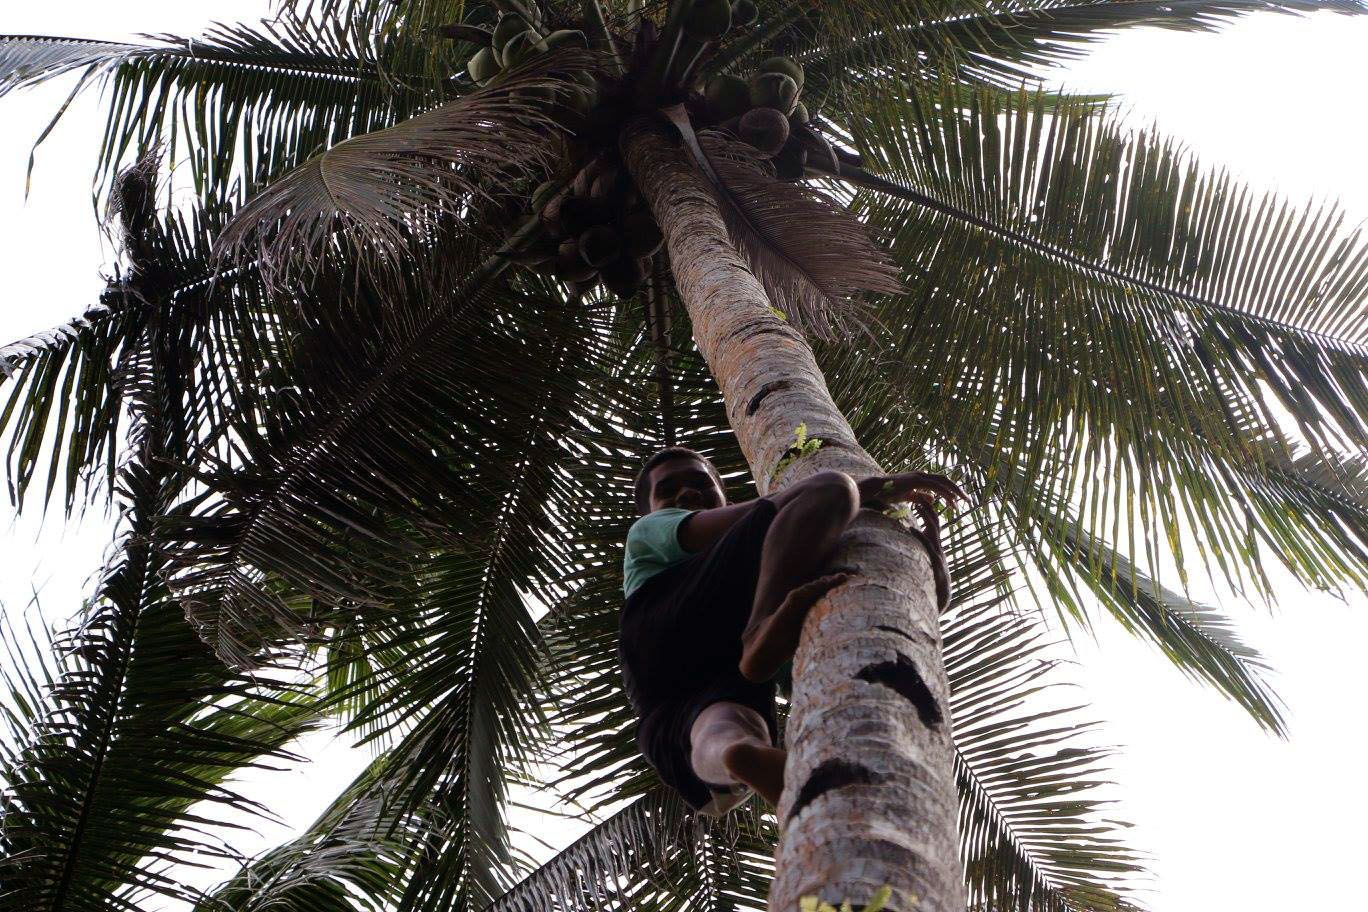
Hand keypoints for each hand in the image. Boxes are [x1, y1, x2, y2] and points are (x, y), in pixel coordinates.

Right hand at [857, 471, 965, 510]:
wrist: (876, 489)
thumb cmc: (889, 493)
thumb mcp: (909, 496)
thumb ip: (921, 497)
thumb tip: (934, 499)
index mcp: (921, 478)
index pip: (941, 483)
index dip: (951, 491)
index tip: (958, 501)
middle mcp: (922, 475)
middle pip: (945, 481)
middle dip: (958, 490)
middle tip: (968, 500)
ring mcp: (919, 476)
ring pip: (943, 482)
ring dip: (955, 492)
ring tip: (963, 502)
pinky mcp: (916, 481)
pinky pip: (934, 486)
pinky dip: (945, 492)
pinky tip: (952, 500)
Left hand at [858, 472, 964, 612]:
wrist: (941, 595)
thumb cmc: (932, 576)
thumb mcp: (925, 557)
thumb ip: (920, 542)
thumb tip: (910, 530)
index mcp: (934, 542)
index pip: (932, 520)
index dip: (926, 506)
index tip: (916, 494)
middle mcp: (938, 545)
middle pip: (935, 521)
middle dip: (927, 506)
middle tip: (918, 491)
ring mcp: (937, 552)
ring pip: (933, 530)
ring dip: (926, 516)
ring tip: (917, 504)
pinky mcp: (934, 561)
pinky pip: (927, 545)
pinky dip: (920, 535)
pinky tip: (912, 528)